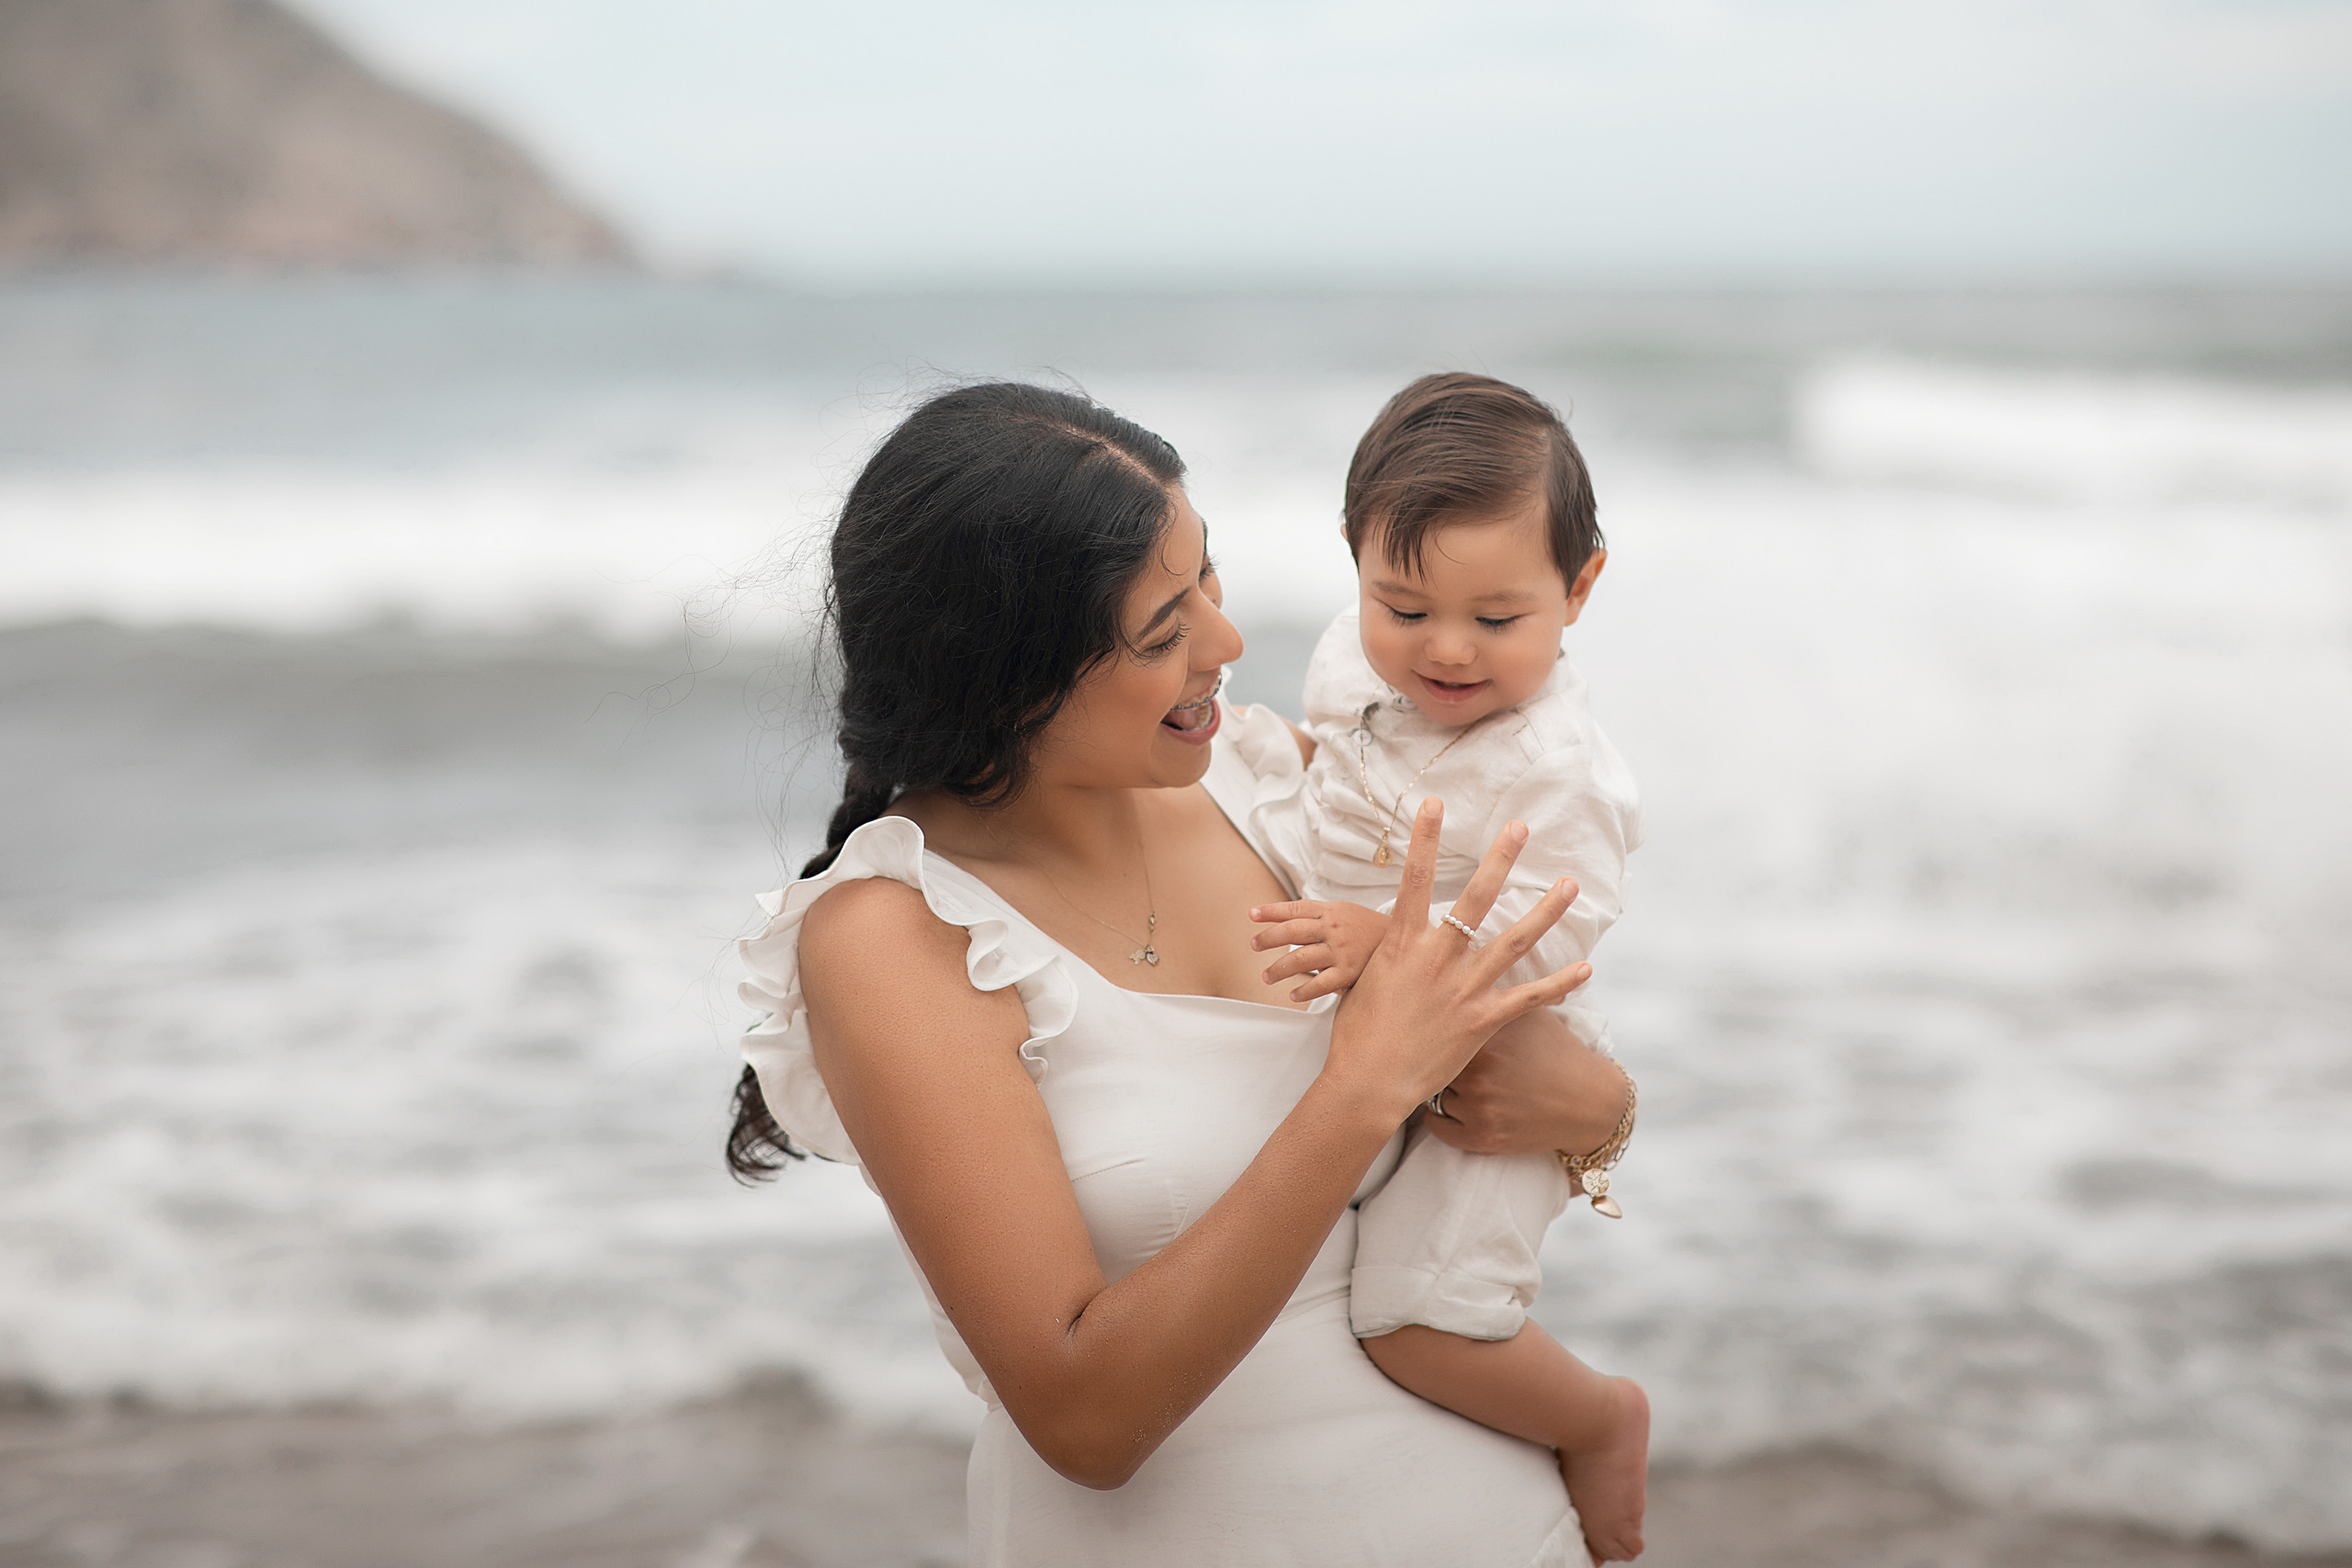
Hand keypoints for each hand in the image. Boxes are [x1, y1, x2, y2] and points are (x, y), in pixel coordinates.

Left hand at [1248, 900, 1390, 1001]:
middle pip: (1292, 932)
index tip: (1251, 915)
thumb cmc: (1365, 928)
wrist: (1402, 942)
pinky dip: (1304, 991)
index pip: (1295, 909)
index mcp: (1329, 912)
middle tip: (1253, 945)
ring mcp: (1340, 951)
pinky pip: (1320, 984)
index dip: (1271, 911)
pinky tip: (1293, 994)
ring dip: (1279, 969)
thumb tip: (1282, 919)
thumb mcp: (1342, 911)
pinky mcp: (1349, 973)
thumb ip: (1315, 915)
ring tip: (1266, 976)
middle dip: (1268, 938)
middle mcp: (1333, 929)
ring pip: (1301, 959)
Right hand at [1321, 800, 1591, 1119]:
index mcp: (1402, 944)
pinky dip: (1559, 983)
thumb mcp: (1365, 982)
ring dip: (1545, 911)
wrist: (1367, 1082)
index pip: (1414, 880)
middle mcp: (1437, 959)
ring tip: (1569, 884)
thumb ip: (1389, 956)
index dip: (1425, 839)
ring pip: (1513, 941)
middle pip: (1475, 898)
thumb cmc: (1357, 1036)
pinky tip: (1586, 967)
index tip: (1436, 803)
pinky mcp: (1482, 1021)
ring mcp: (1463, 989)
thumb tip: (1394, 941)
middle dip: (1499, 858)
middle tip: (1520, 827)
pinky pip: (1528, 997)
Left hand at [1424, 1006, 1625, 1158]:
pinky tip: (1452, 1105)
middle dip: (1440, 1057)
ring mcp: (1480, 1107)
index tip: (1435, 1024)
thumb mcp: (1529, 1012)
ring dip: (1442, 1087)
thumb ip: (1494, 993)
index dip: (1438, 1025)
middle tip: (1444, 1055)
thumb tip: (1459, 968)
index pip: (1437, 1024)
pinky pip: (1435, 1125)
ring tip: (1461, 1081)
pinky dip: (1438, 1117)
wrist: (1588, 1101)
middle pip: (1432, 1059)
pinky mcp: (1482, 1138)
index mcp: (1487, 1033)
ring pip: (1433, 1092)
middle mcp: (1480, 1071)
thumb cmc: (1555, 1050)